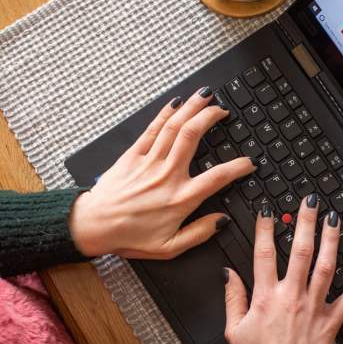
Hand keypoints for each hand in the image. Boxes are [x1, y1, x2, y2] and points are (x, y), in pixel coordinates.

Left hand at [68, 87, 255, 258]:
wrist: (93, 226)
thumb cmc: (128, 237)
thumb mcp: (169, 247)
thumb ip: (199, 233)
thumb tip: (221, 221)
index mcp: (180, 199)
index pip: (218, 177)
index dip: (238, 167)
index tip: (249, 162)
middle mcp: (167, 175)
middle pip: (193, 136)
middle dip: (211, 117)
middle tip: (223, 111)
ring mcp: (149, 162)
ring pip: (174, 127)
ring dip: (192, 108)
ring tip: (205, 96)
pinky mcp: (133, 155)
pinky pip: (152, 129)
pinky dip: (165, 114)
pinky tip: (176, 103)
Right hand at [222, 194, 342, 343]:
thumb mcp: (234, 331)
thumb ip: (232, 298)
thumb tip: (228, 273)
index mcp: (266, 298)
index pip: (264, 253)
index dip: (264, 228)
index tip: (268, 208)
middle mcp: (291, 298)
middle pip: (300, 251)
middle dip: (305, 222)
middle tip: (309, 200)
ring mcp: (314, 308)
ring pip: (326, 267)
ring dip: (332, 240)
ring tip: (334, 219)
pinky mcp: (331, 323)